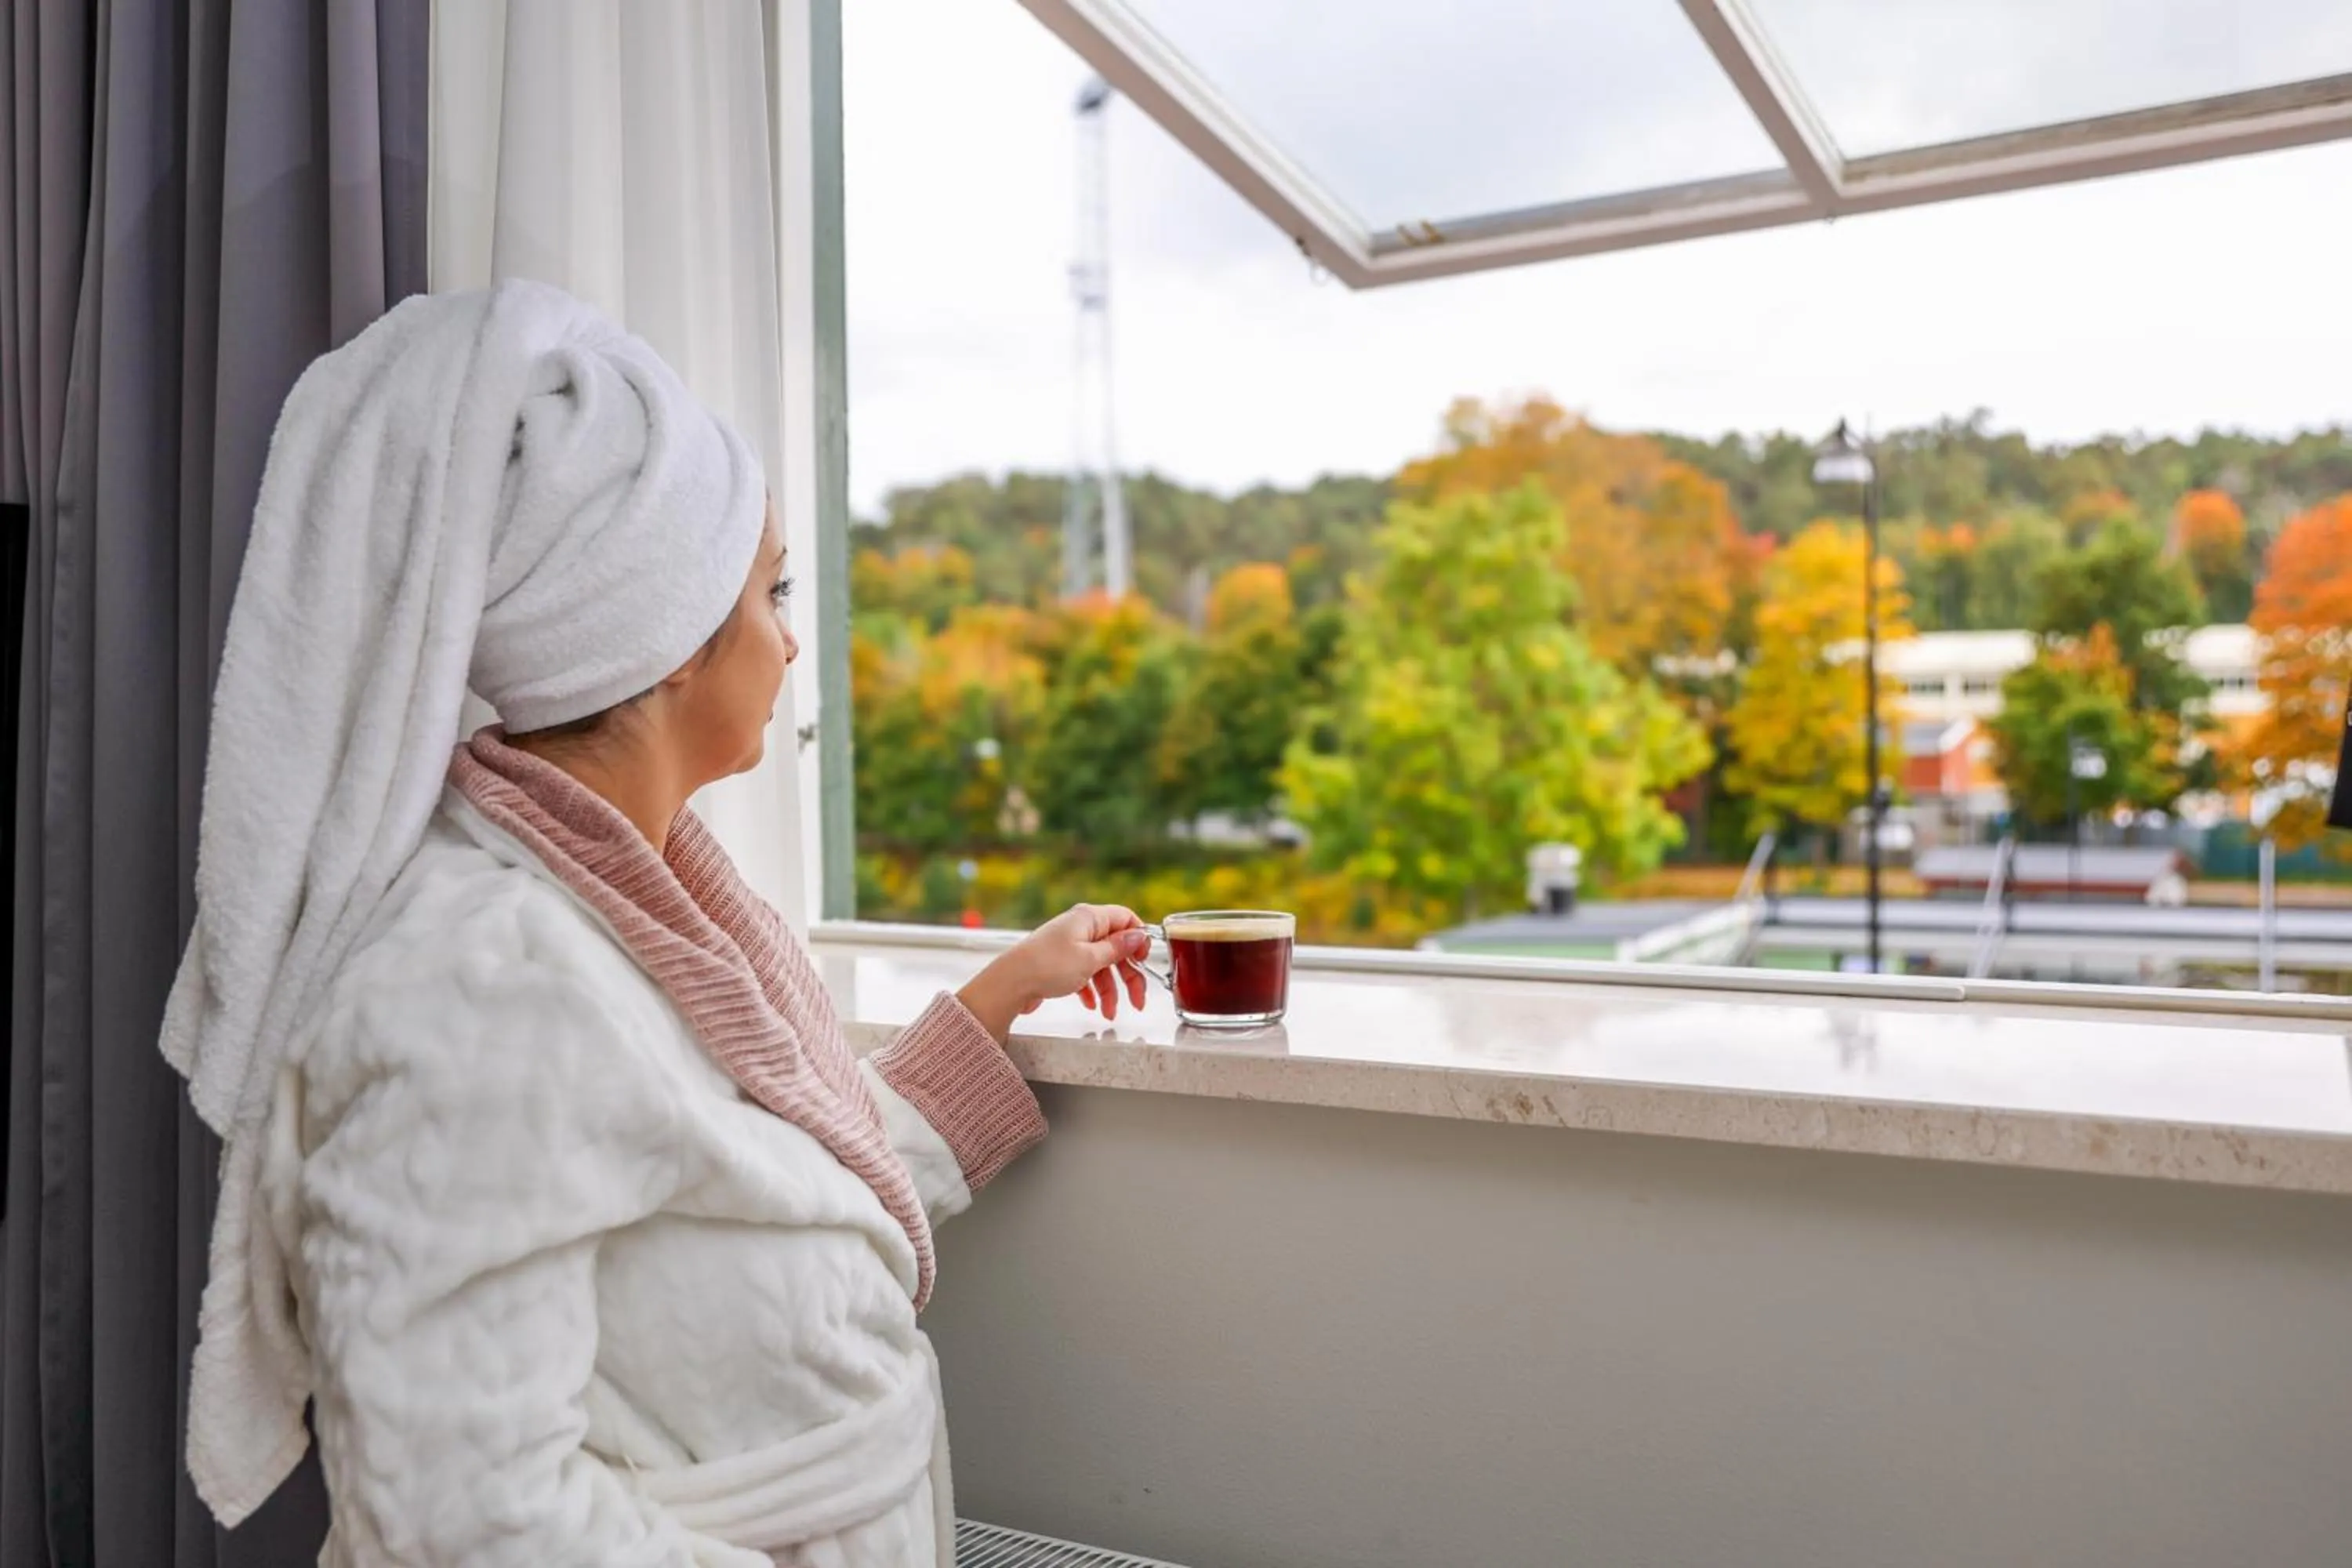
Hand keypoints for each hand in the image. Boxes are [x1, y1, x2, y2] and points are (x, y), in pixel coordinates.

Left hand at [957, 904, 1151, 1041]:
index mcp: (1089, 918)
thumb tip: (1138, 936)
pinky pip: (1083, 974)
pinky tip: (1091, 1005)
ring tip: (1110, 1013)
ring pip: (1100, 965)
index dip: (1138, 939)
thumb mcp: (1090, 959)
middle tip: (1137, 1000)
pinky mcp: (1059, 963)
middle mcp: (1080, 928)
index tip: (1144, 960)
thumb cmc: (1047, 966)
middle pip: (1115, 948)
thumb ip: (1117, 948)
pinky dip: (1090, 990)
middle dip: (1128, 976)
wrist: (1010, 983)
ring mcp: (1068, 946)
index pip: (1125, 919)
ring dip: (1109, 990)